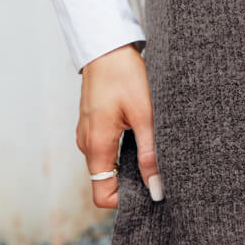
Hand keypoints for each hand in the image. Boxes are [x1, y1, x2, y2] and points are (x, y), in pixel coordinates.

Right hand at [77, 43, 163, 209]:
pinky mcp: (93, 122)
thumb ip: (150, 153)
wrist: (107, 45)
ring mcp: (88, 133)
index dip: (126, 199)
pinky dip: (123, 148)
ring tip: (152, 148)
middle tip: (158, 169)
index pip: (102, 195)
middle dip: (131, 182)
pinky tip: (141, 133)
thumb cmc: (123, 75)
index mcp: (96, 146)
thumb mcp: (144, 115)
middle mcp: (87, 144)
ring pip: (107, 163)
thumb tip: (157, 187)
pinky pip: (106, 147)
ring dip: (128, 163)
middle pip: (105, 181)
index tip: (151, 188)